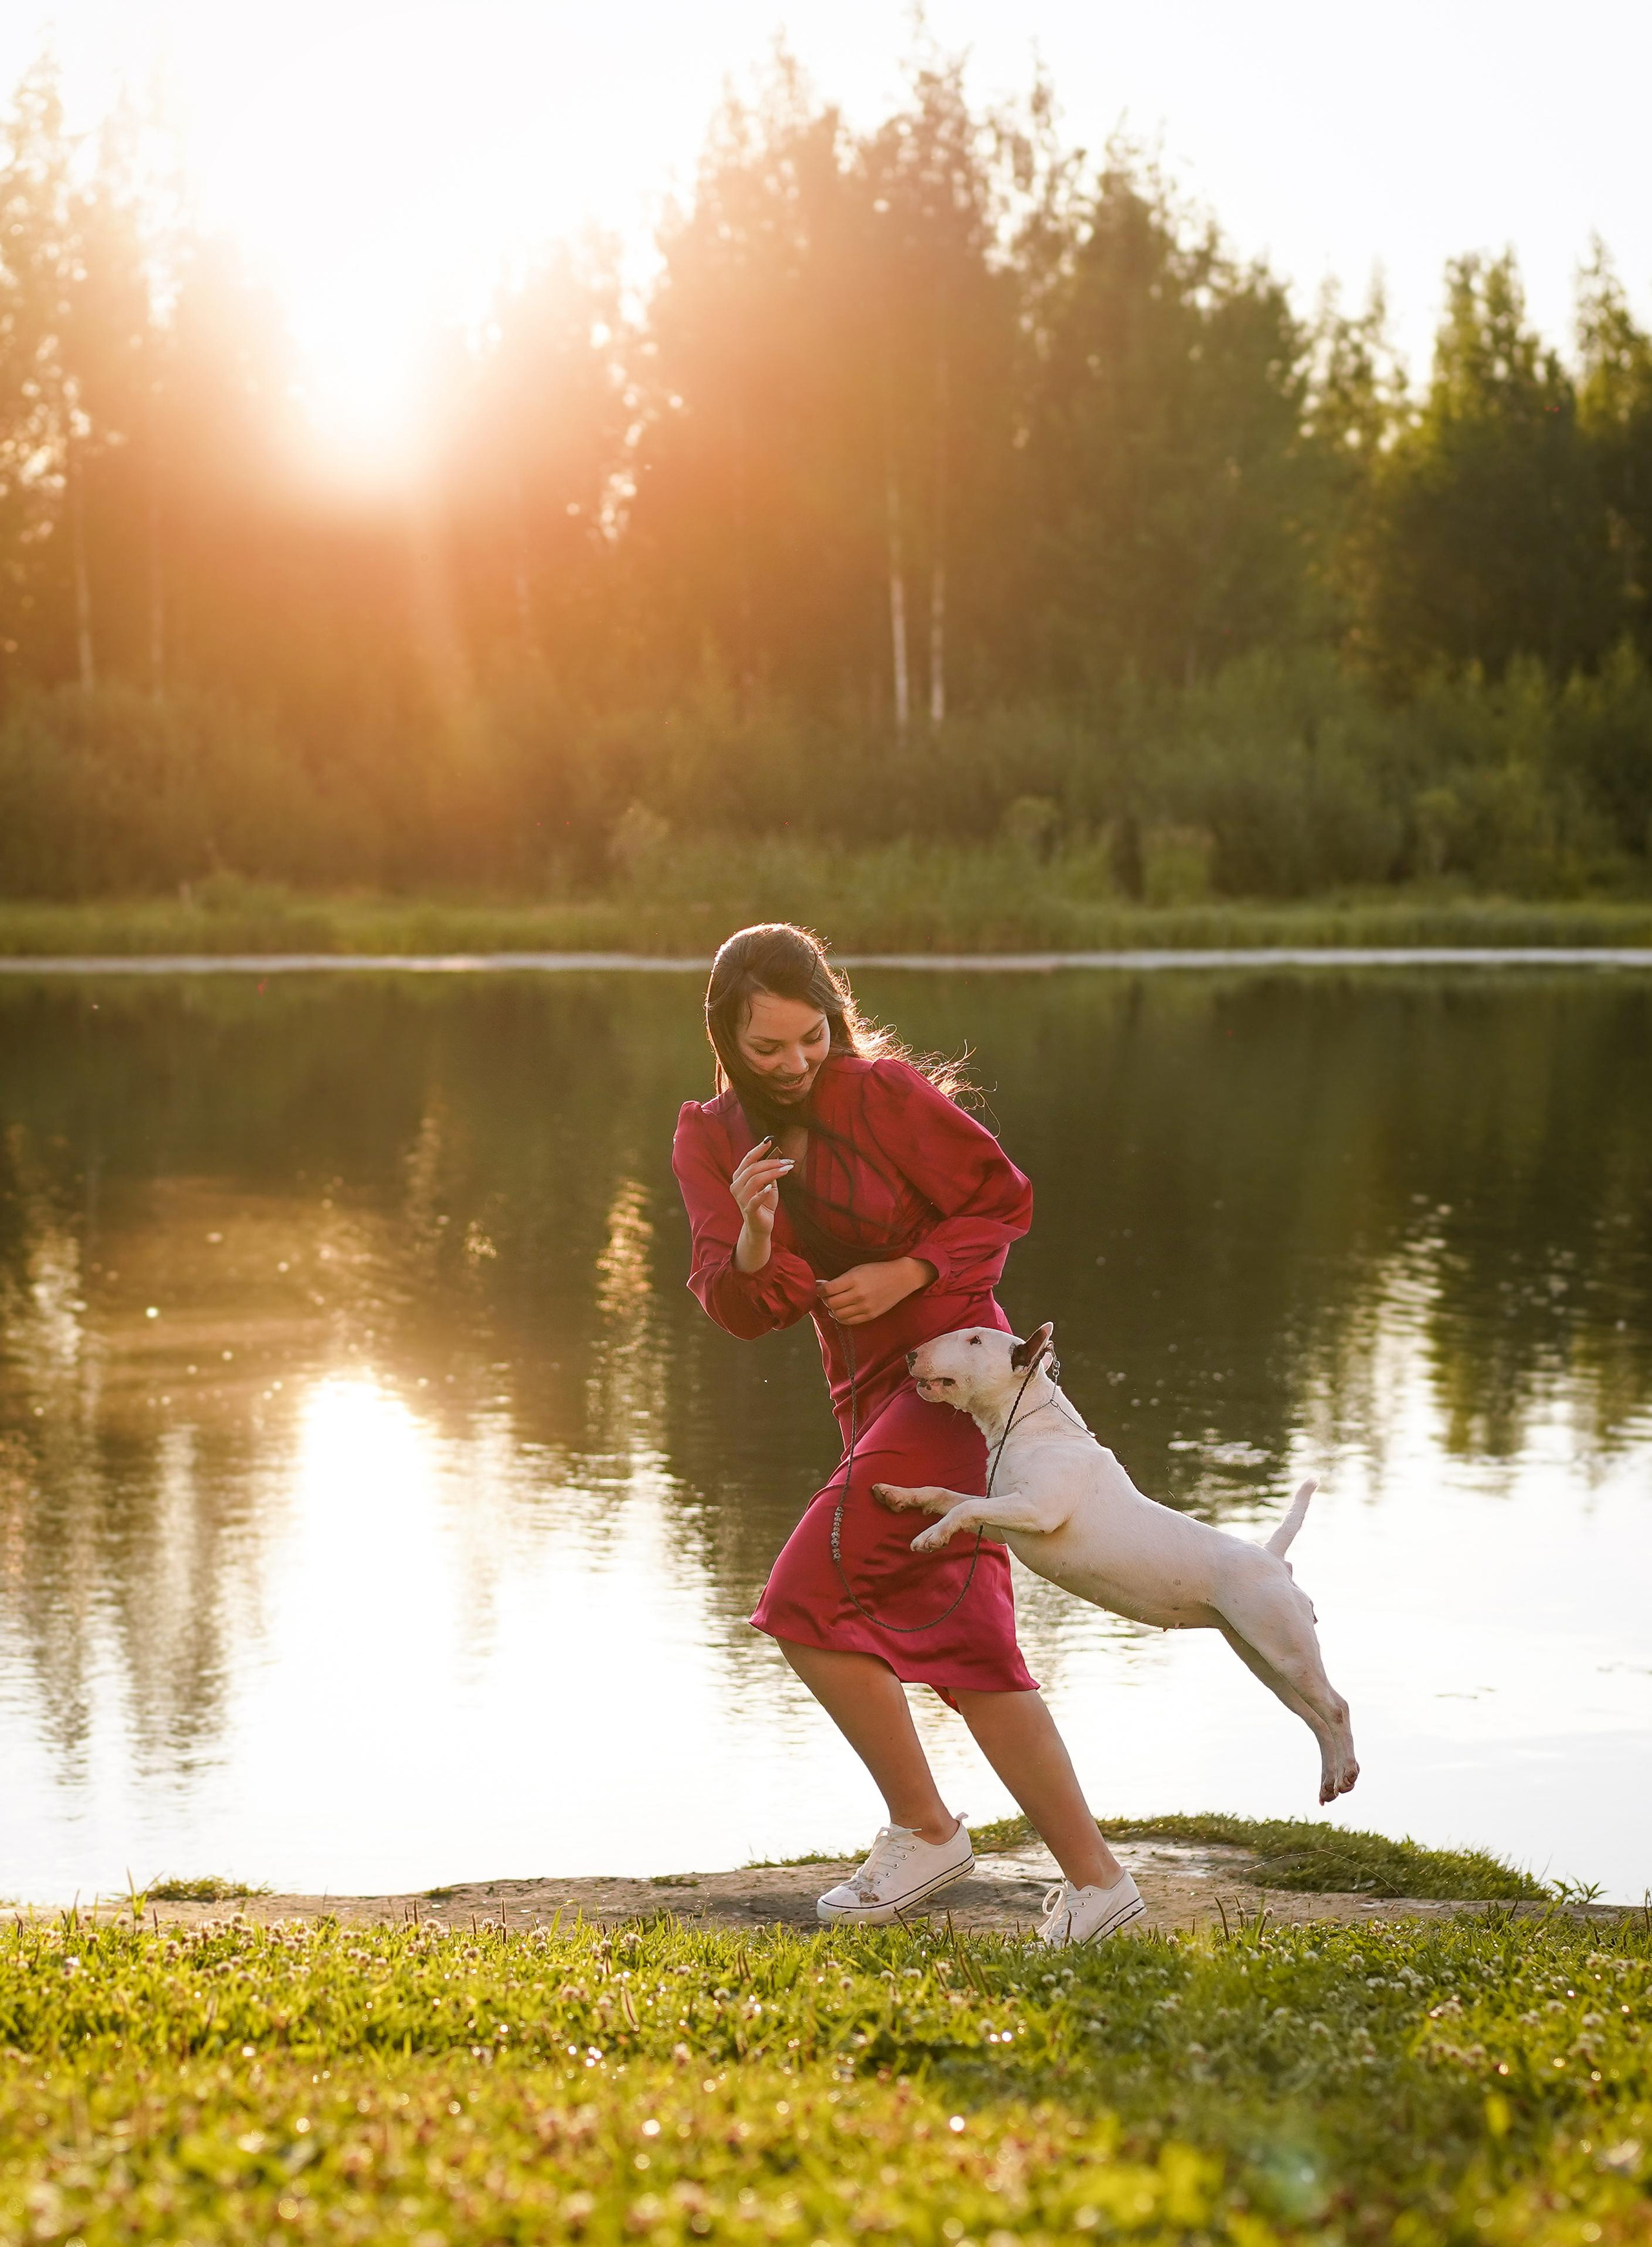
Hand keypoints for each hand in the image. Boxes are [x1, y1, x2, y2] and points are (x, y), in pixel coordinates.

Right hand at [730, 1138, 792, 1272]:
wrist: (760, 1226)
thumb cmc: (764, 1203)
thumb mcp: (768, 1184)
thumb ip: (769, 1172)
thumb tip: (777, 1156)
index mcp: (739, 1177)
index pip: (747, 1159)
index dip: (758, 1149)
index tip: (770, 1141)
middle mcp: (736, 1186)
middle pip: (752, 1168)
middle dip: (771, 1162)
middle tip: (787, 1161)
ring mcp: (741, 1198)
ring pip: (755, 1180)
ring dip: (772, 1173)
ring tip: (786, 1170)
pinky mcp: (749, 1210)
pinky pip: (754, 1199)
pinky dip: (762, 1192)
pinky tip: (770, 1187)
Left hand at [815, 1255, 936, 1326]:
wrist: (902, 1277)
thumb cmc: (878, 1270)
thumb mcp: (857, 1269)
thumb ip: (840, 1279)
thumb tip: (822, 1287)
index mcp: (854, 1279)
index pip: (827, 1290)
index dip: (819, 1290)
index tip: (818, 1288)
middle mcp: (859, 1294)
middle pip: (831, 1303)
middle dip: (824, 1300)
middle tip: (825, 1296)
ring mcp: (865, 1307)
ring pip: (837, 1315)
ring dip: (831, 1310)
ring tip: (833, 1304)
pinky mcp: (870, 1315)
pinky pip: (848, 1321)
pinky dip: (841, 1318)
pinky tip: (841, 1311)